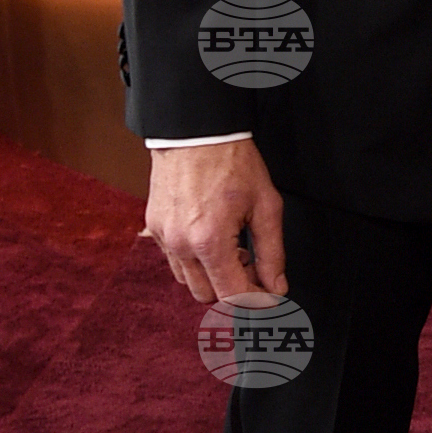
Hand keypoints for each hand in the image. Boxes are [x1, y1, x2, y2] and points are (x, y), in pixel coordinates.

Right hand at [145, 139, 287, 306]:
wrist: (196, 131)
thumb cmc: (232, 162)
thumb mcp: (266, 206)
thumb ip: (273, 253)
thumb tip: (276, 287)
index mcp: (209, 241)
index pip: (233, 295)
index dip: (256, 300)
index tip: (269, 295)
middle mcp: (181, 245)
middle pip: (207, 296)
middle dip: (233, 287)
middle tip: (252, 263)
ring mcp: (164, 237)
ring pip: (188, 282)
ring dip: (212, 276)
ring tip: (231, 248)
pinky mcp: (155, 227)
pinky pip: (174, 261)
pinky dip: (194, 260)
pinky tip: (211, 238)